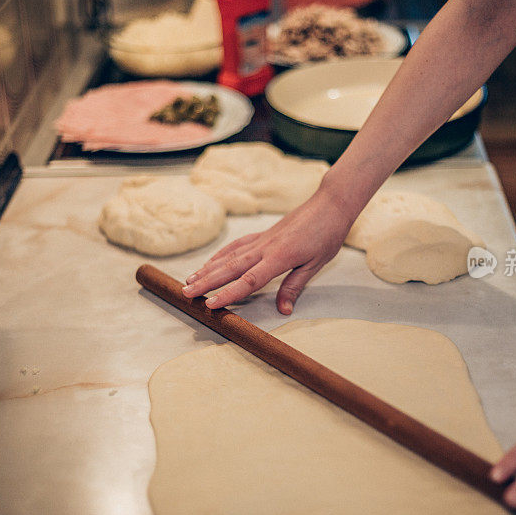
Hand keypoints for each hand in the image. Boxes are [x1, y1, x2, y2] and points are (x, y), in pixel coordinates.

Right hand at [182, 188, 353, 313]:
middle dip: (206, 282)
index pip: (250, 280)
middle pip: (230, 267)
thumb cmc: (326, 234)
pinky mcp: (262, 234)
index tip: (210, 304)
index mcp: (280, 257)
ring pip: (229, 255)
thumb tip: (283, 310)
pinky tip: (210, 262)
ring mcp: (261, 239)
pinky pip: (236, 245)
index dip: (229, 293)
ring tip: (189, 280)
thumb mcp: (316, 264)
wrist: (329, 204)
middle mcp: (265, 247)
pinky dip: (221, 254)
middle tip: (186, 293)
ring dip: (208, 269)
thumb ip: (294, 286)